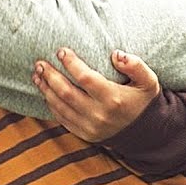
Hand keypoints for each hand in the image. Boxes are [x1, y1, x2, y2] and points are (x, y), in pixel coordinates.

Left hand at [31, 47, 159, 141]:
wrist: (145, 133)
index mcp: (113, 98)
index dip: (70, 63)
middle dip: (50, 76)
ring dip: (45, 89)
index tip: (61, 50)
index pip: (85, 78)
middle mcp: (99, 114)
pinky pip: (62, 118)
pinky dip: (51, 104)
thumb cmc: (143, 100)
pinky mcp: (84, 134)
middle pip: (66, 93)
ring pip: (60, 106)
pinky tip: (45, 90)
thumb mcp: (148, 81)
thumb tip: (116, 54)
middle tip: (40, 62)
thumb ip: (136, 65)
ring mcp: (90, 127)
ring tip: (37, 74)